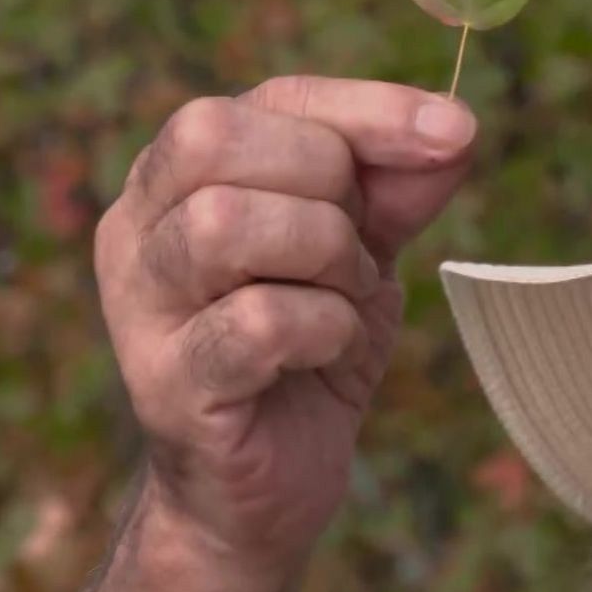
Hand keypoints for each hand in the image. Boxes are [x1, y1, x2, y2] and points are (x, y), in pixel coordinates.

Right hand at [95, 76, 476, 567]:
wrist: (267, 492)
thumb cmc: (307, 357)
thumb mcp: (361, 257)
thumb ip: (395, 188)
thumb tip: (454, 129)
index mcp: (177, 178)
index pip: (266, 98)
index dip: (365, 109)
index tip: (453, 135)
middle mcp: (137, 229)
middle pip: (215, 138)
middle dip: (327, 188)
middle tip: (358, 257)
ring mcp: (139, 308)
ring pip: (223, 223)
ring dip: (321, 259)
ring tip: (343, 304)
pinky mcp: (166, 384)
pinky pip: (254, 323)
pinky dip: (321, 330)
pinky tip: (329, 354)